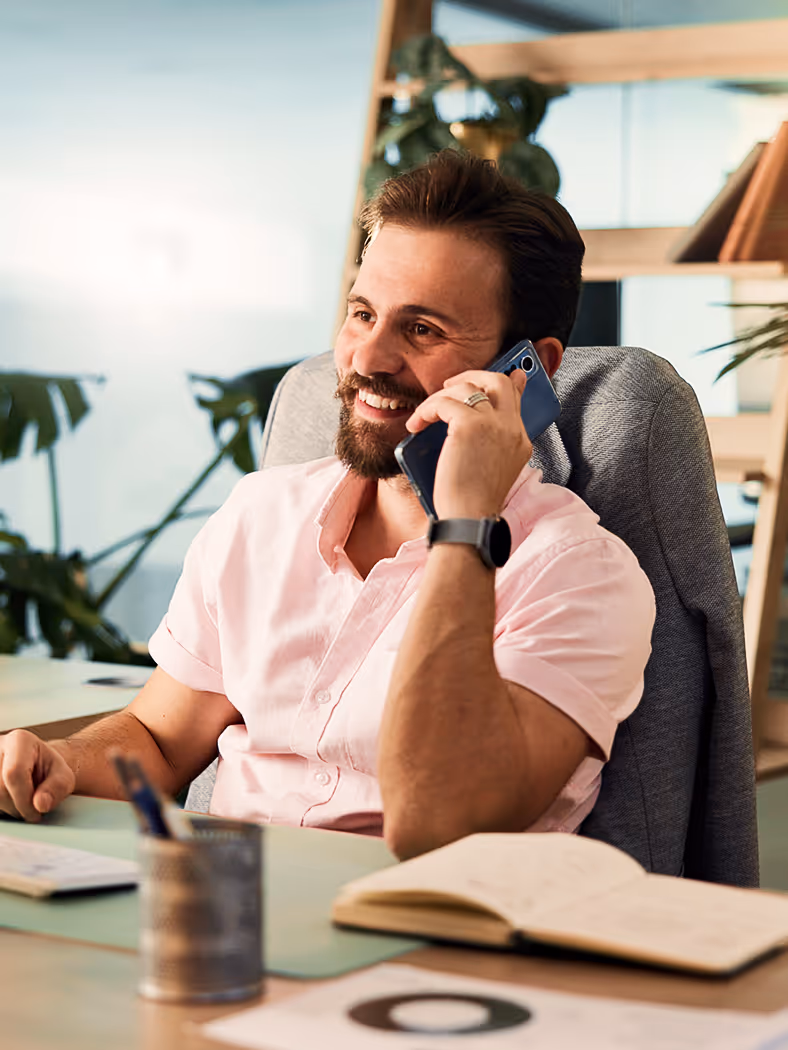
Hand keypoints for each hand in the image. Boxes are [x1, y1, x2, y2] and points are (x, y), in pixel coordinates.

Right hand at [0, 730, 75, 821]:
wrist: (35, 768)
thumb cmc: (48, 771)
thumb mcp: (63, 777)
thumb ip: (58, 787)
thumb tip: (41, 803)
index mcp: (19, 741)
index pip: (14, 773)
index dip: (24, 799)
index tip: (36, 812)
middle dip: (16, 807)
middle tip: (31, 808)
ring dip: (6, 809)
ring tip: (20, 803)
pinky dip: (0, 807)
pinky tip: (9, 802)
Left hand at [405, 368, 531, 518]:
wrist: (470, 520)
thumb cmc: (472, 504)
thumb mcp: (489, 469)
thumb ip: (487, 442)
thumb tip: (467, 424)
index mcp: (520, 440)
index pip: (516, 398)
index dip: (505, 381)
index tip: (492, 374)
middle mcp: (512, 429)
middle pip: (498, 380)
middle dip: (473, 375)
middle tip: (450, 384)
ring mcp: (494, 425)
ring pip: (467, 386)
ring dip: (440, 396)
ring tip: (426, 413)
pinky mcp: (470, 426)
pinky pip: (443, 402)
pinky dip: (426, 410)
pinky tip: (416, 425)